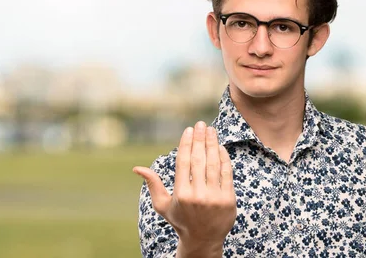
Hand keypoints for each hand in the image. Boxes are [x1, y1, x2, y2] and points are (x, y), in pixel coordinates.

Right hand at [133, 121, 235, 252]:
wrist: (203, 240)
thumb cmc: (181, 220)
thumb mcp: (163, 205)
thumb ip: (153, 185)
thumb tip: (137, 168)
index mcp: (181, 194)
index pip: (184, 162)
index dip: (186, 144)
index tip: (188, 130)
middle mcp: (197, 195)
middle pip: (199, 160)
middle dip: (200, 139)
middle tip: (200, 124)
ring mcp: (214, 197)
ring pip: (214, 164)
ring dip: (213, 144)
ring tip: (211, 130)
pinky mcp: (228, 199)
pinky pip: (226, 173)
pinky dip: (224, 158)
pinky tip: (221, 147)